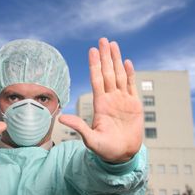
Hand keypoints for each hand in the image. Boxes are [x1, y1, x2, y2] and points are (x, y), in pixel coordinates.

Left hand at [59, 38, 143, 162]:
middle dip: (105, 56)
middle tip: (103, 39)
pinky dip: (130, 73)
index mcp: (100, 104)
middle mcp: (110, 99)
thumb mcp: (90, 139)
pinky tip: (127, 62)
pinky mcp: (134, 104)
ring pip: (119, 75)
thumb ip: (78, 127)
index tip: (92, 50)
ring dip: (116, 60)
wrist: (122, 155)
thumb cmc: (105, 150)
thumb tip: (61, 118)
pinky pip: (131, 85)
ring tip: (113, 44)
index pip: (96, 80)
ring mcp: (122, 100)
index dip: (94, 65)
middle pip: (107, 73)